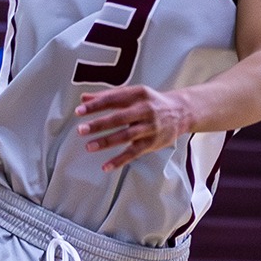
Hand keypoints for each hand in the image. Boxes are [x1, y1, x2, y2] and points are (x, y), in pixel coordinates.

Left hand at [74, 86, 193, 171]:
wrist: (181, 112)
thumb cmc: (151, 102)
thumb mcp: (132, 94)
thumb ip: (107, 96)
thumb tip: (84, 99)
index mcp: (138, 94)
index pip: (113, 99)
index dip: (95, 105)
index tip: (79, 111)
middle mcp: (145, 110)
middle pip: (119, 118)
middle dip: (99, 124)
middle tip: (81, 129)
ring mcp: (150, 127)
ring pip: (126, 136)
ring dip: (106, 142)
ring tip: (89, 146)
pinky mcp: (152, 143)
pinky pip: (134, 153)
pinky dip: (120, 160)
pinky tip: (106, 166)